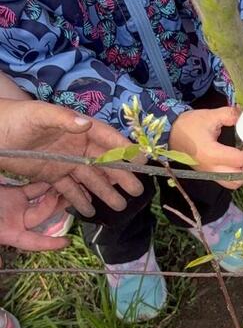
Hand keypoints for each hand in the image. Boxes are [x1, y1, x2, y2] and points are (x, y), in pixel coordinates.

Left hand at [0, 99, 143, 216]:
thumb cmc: (15, 118)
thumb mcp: (39, 115)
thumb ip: (63, 119)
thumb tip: (87, 123)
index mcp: (77, 128)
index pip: (107, 139)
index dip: (125, 149)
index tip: (143, 161)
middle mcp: (76, 145)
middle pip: (103, 163)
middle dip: (121, 177)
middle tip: (136, 191)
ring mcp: (64, 161)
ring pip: (90, 179)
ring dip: (104, 192)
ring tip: (119, 207)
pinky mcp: (51, 174)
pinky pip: (69, 189)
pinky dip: (79, 200)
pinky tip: (91, 211)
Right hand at [0, 182, 69, 251]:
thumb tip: (0, 265)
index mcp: (10, 234)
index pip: (34, 242)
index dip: (50, 244)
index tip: (67, 242)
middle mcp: (16, 222)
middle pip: (42, 217)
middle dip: (58, 208)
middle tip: (74, 200)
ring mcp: (16, 208)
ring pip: (40, 202)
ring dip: (53, 195)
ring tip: (69, 189)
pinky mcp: (14, 194)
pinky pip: (32, 190)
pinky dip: (41, 185)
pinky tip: (52, 181)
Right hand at [170, 107, 242, 188]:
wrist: (170, 134)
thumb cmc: (188, 125)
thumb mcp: (209, 116)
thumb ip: (229, 115)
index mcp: (212, 153)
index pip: (239, 160)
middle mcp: (211, 168)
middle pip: (238, 178)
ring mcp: (209, 174)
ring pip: (232, 184)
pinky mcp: (208, 175)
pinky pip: (225, 181)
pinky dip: (236, 175)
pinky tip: (239, 162)